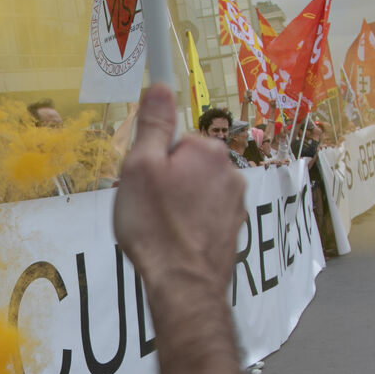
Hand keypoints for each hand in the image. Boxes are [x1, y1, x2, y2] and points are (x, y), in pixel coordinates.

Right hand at [113, 85, 244, 295]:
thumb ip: (153, 125)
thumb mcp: (140, 168)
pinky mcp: (232, 229)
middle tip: (145, 203)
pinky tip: (173, 239)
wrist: (184, 286)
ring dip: (176, 202)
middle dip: (164, 180)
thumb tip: (161, 87)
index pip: (174, 136)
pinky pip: (203, 214)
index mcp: (207, 151)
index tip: (142, 173)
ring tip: (158, 226)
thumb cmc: (157, 228)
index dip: (152, 156)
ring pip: (195, 190)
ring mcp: (234, 203)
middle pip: (185, 163)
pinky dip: (188, 223)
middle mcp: (229, 172)